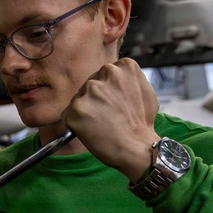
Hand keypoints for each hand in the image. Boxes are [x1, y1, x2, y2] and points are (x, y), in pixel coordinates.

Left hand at [63, 57, 160, 180]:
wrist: (137, 147)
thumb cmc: (142, 124)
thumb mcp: (144, 90)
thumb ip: (127, 80)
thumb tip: (117, 78)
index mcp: (124, 65)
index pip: (104, 75)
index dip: (107, 92)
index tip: (114, 105)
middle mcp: (106, 72)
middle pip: (89, 85)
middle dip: (94, 101)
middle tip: (108, 117)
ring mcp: (90, 90)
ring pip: (78, 100)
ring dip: (85, 112)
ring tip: (102, 125)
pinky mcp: (77, 108)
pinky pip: (68, 116)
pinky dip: (75, 125)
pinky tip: (91, 131)